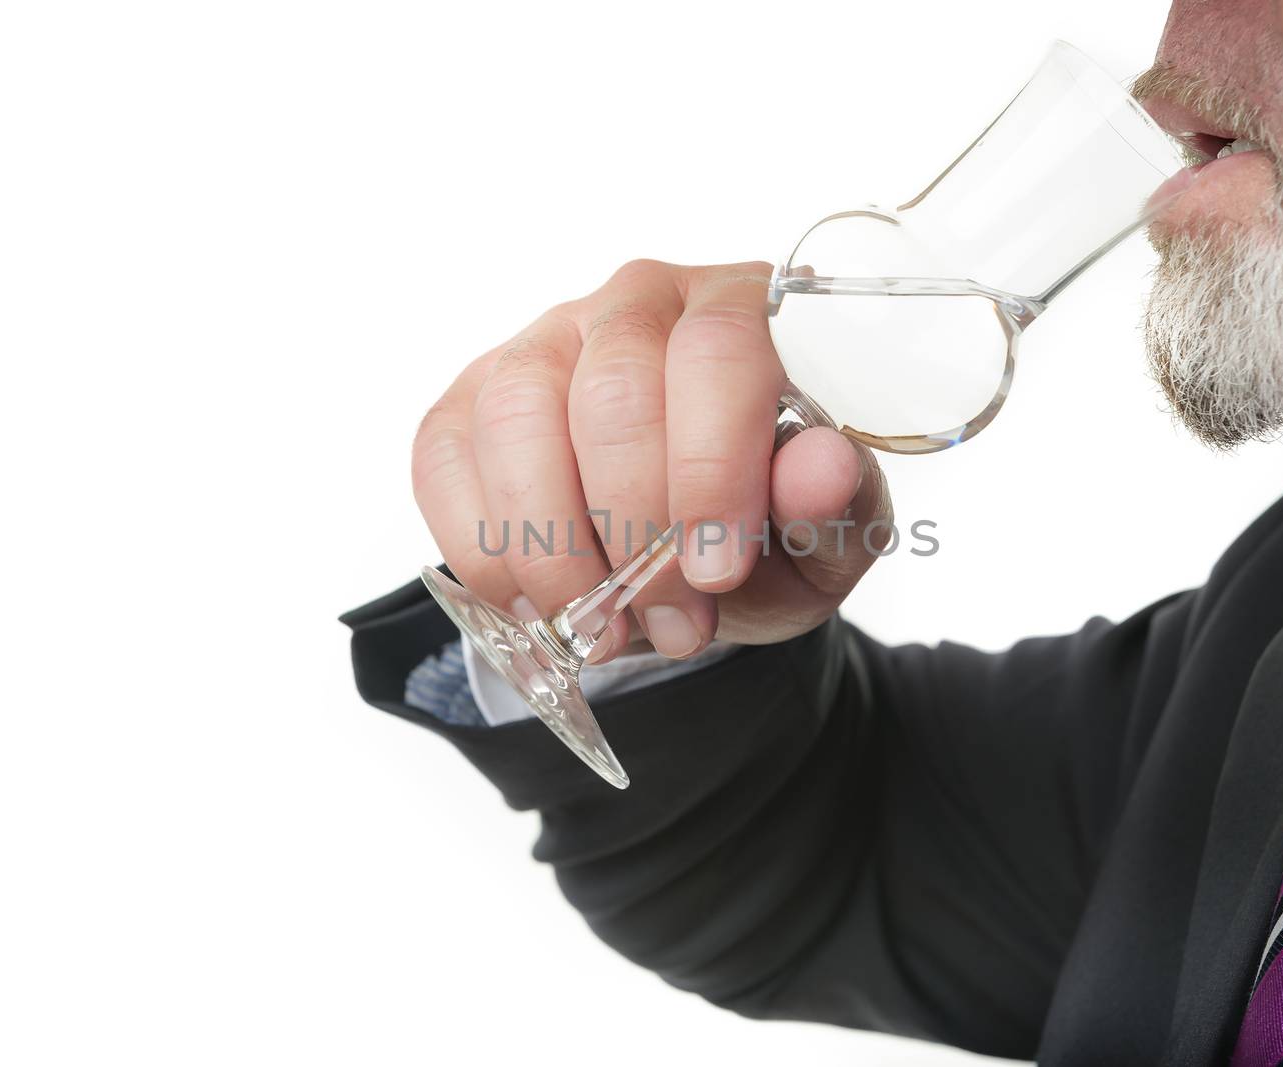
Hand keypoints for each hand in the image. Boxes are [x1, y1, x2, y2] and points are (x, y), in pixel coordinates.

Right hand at [412, 259, 892, 660]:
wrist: (692, 564)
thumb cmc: (764, 532)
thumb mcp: (822, 537)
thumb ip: (835, 506)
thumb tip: (822, 470)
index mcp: (736, 309)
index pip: (716, 351)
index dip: (710, 465)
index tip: (718, 571)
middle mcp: (632, 305)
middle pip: (612, 389)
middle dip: (638, 526)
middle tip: (676, 624)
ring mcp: (539, 346)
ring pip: (517, 419)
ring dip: (555, 548)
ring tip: (606, 631)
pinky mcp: (467, 404)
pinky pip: (447, 463)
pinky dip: (487, 551)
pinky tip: (542, 606)